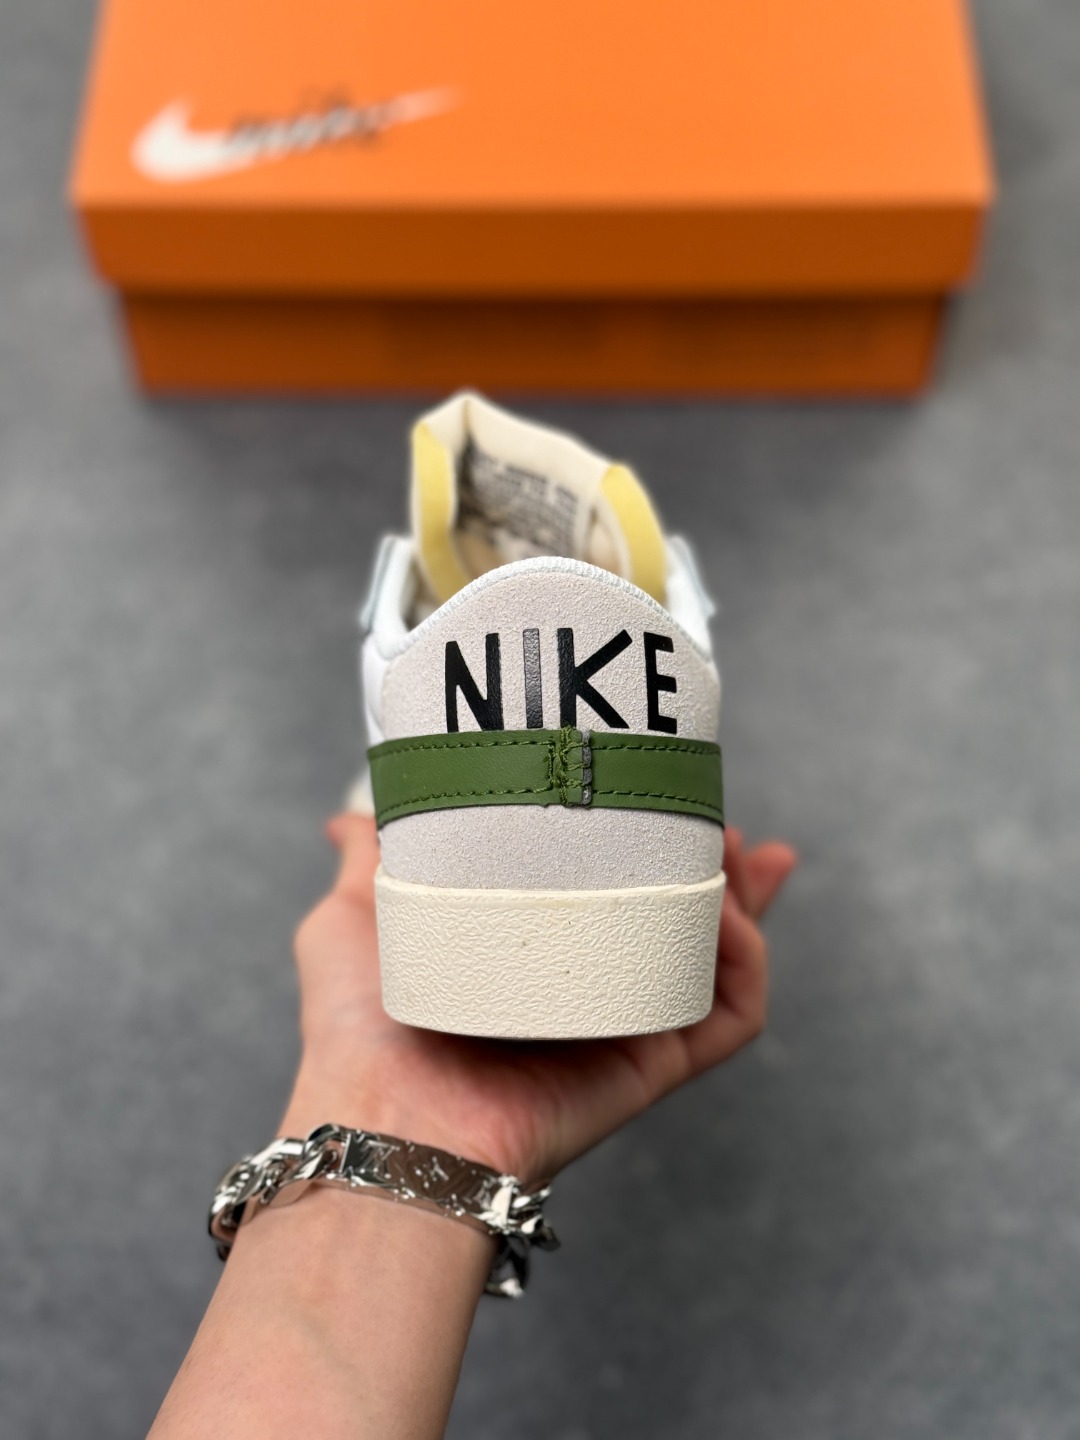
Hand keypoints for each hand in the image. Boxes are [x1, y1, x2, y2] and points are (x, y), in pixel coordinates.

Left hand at [284, 818, 795, 1181]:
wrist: (384, 1117)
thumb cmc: (357, 1031)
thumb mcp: (353, 920)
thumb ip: (366, 863)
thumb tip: (347, 818)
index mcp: (530, 958)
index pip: (605, 895)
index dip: (641, 849)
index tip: (658, 800)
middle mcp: (584, 991)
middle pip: (675, 926)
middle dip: (714, 874)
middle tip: (727, 829)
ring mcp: (623, 1030)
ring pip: (711, 964)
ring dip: (741, 906)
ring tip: (742, 856)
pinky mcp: (650, 1067)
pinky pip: (727, 1019)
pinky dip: (747, 969)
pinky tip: (734, 922)